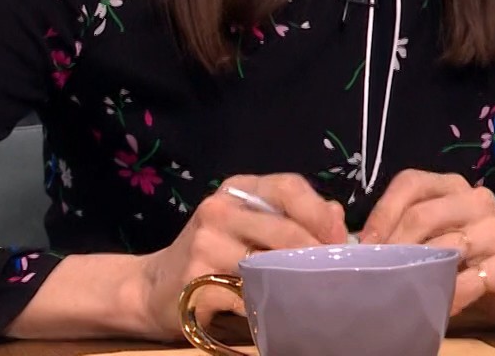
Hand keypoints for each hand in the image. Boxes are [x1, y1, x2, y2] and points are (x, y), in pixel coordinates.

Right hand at [131, 174, 346, 340]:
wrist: (153, 286)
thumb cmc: (213, 252)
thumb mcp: (249, 223)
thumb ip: (291, 216)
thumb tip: (338, 219)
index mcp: (238, 188)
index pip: (289, 186)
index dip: (321, 213)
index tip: (340, 240)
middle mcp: (219, 209)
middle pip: (285, 229)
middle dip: (317, 253)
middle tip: (336, 273)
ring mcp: (205, 244)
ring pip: (269, 264)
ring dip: (296, 281)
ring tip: (315, 290)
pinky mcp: (197, 280)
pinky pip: (248, 295)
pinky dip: (268, 304)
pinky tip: (279, 308)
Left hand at [360, 169, 494, 331]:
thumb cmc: (472, 261)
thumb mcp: (438, 239)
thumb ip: (406, 235)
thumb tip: (354, 247)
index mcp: (453, 187)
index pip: (409, 183)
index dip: (381, 213)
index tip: (363, 246)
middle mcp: (477, 199)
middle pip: (422, 215)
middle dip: (392, 249)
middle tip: (375, 276)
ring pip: (446, 246)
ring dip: (418, 275)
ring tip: (400, 295)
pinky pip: (473, 278)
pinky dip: (451, 295)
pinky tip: (439, 308)